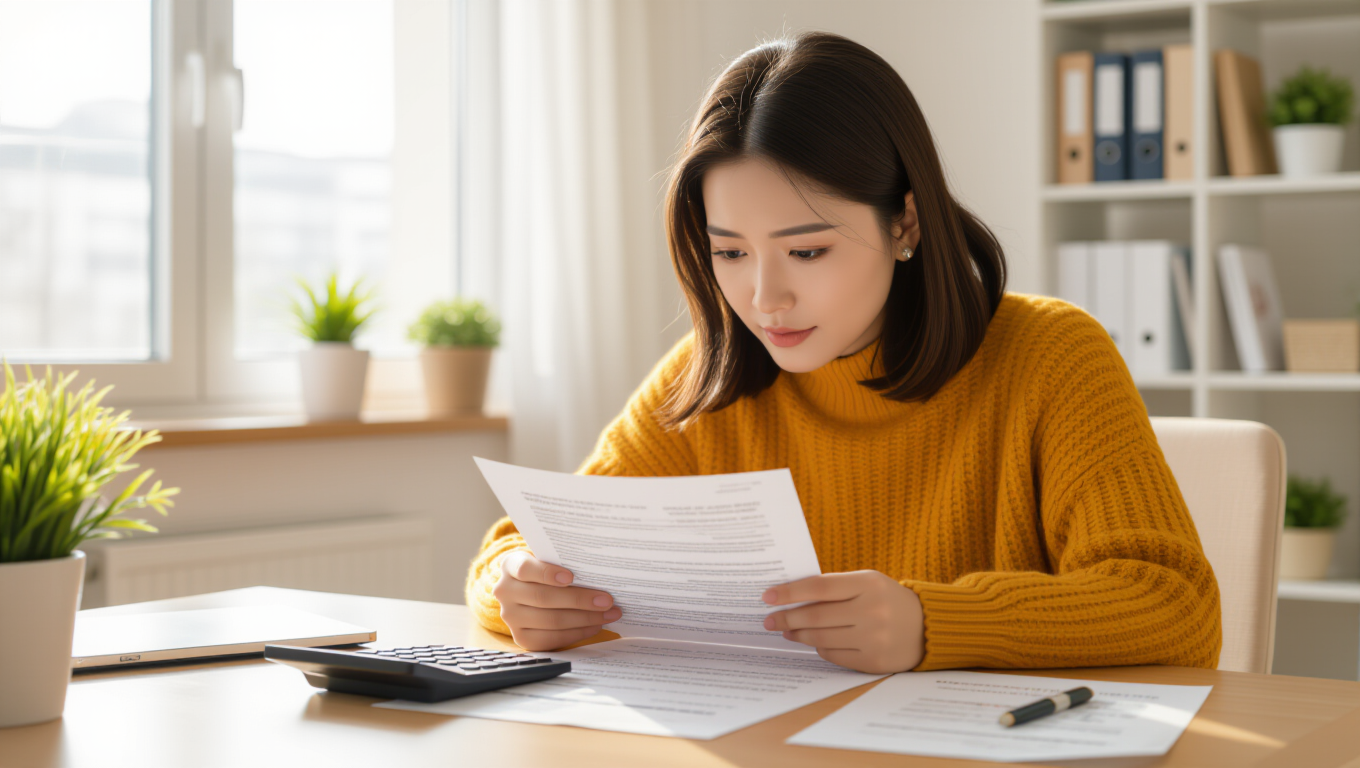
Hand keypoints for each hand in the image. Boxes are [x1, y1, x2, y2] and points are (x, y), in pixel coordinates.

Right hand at [492, 551, 621, 650]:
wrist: (526, 591)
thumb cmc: (545, 570)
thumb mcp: (547, 559)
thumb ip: (563, 562)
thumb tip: (599, 572)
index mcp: (511, 565)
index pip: (525, 568)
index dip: (547, 573)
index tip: (571, 577)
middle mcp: (505, 591)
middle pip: (544, 598)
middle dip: (580, 600)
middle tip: (607, 600)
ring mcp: (510, 617)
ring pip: (551, 620)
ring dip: (585, 619)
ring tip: (608, 614)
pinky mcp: (520, 637)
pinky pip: (551, 639)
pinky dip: (577, 633)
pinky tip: (595, 626)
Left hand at [762, 570, 924, 673]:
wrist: (926, 626)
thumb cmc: (887, 599)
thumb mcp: (867, 582)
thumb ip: (835, 587)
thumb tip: (791, 598)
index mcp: (868, 584)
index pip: (819, 586)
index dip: (790, 592)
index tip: (768, 596)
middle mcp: (871, 610)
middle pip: (816, 615)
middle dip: (787, 618)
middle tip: (770, 620)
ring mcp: (873, 638)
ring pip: (821, 638)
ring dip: (799, 634)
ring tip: (788, 631)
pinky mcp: (873, 661)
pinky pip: (834, 656)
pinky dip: (820, 649)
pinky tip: (814, 642)